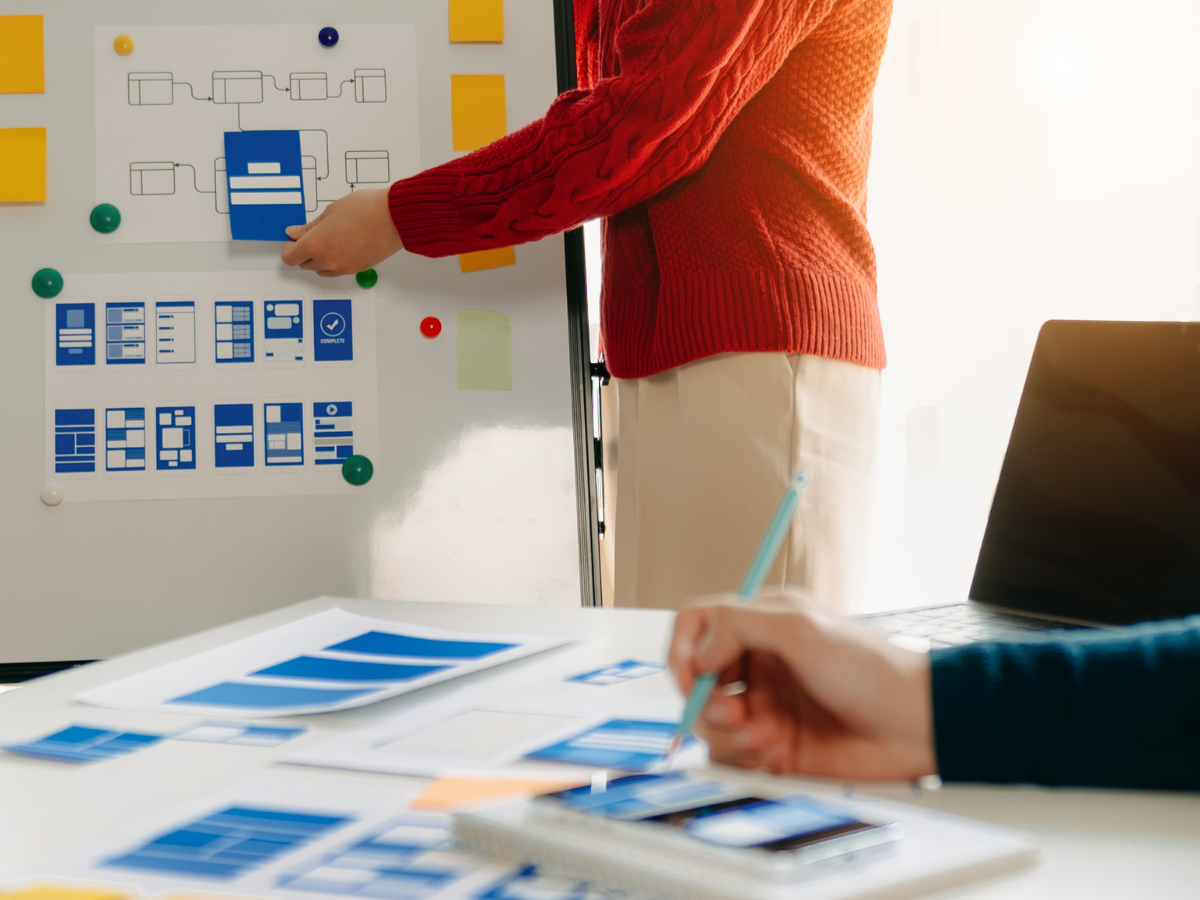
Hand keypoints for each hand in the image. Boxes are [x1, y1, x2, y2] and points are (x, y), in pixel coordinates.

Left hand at [281, 189, 403, 276]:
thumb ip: (310, 227)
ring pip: (322, 270)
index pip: (290, 257)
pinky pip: (339, 270)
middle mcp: (328, 261)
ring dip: (319, 259)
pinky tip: (343, 245)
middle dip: (304, 252)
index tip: (294, 239)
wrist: (394, 218)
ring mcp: (344, 268)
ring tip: (330, 241)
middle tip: (312, 236)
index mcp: (316, 245)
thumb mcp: (330, 212)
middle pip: (305, 265)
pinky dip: (336, 261)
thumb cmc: (366, 210)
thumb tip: (296, 233)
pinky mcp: (357, 269)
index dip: (289, 247)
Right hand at [668, 593, 935, 779]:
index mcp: (760, 623)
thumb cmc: (873, 670)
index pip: (696, 626)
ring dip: (729, 735)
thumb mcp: (801, 629)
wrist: (915, 726)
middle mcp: (757, 662)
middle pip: (696, 680)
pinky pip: (733, 756)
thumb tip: (696, 652)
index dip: (683, 651)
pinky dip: (746, 758)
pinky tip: (777, 753)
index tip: (691, 678)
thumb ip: (738, 626)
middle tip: (736, 714)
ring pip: (711, 722)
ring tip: (764, 738)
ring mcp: (764, 704)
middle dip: (708, 703)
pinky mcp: (773, 744)